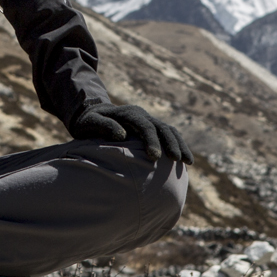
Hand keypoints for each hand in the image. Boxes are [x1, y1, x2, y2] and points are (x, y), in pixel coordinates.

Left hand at [68, 103, 192, 163]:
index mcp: (129, 113)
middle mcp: (141, 114)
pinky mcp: (150, 127)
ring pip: (169, 130)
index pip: (145, 126)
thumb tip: (121, 135)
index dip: (151, 141)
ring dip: (180, 145)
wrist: (91, 114)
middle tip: (177, 161)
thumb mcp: (90, 122)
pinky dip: (178, 145)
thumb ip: (104, 126)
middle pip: (162, 127)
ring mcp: (148, 120)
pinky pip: (168, 134)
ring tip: (188, 162)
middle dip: (171, 143)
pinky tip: (184, 160)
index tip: (155, 157)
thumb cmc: (88, 122)